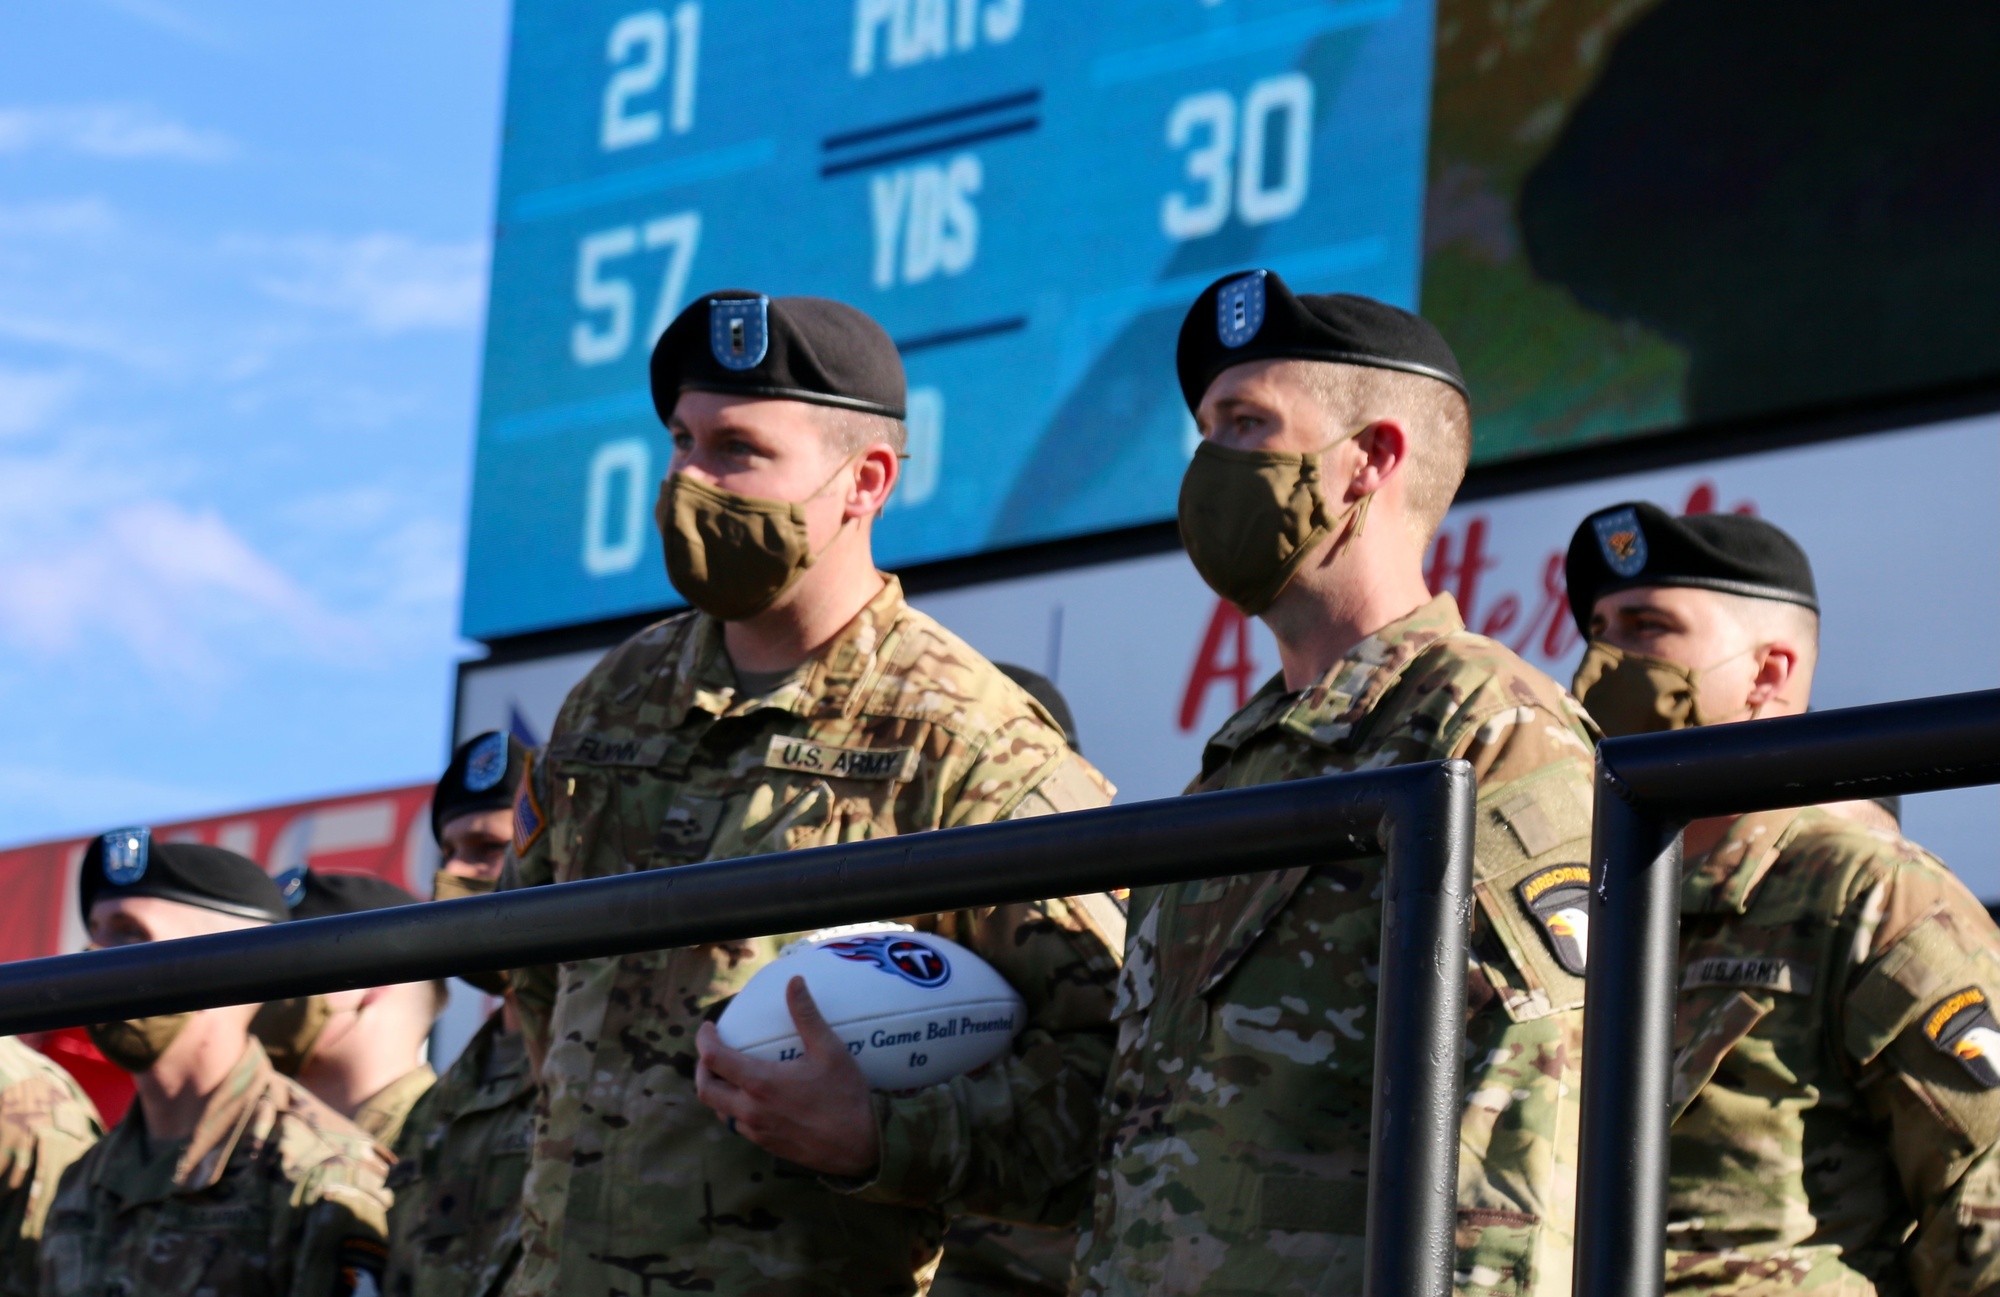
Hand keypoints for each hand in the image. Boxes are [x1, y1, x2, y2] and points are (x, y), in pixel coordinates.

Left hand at [695, 976, 880, 1177]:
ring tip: (730, 1075)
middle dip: (702, 1068)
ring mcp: (757, 1130)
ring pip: (720, 1111)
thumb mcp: (829, 1050)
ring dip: (717, 1090)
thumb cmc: (845, 1096)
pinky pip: (738, 1126)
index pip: (714, 1059)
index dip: (704, 1040)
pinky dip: (734, 1109)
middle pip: (705, 1089)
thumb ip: (806, 1015)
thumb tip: (795, 981)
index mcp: (760, 1083)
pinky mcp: (767, 1145)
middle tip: (713, 1053)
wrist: (860, 1146)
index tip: (709, 1027)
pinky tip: (754, 1100)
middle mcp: (751, 1109)